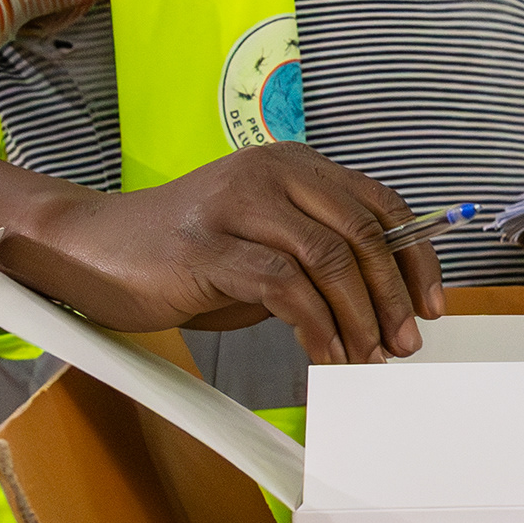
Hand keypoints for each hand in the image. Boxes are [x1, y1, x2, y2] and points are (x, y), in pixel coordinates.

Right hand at [0, 145, 444, 363]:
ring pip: (330, 258)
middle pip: (363, 231)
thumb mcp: (261, 243)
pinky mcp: (207, 246)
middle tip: (404, 343)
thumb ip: (314, 258)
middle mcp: (270, 173)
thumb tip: (382, 303)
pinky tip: (325, 354)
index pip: (379, 202)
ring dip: (360, 318)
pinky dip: (316, 326)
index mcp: (291, 164)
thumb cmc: (182, 254)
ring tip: (368, 357)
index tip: (431, 304)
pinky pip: (284, 286)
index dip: (416, 256)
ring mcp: (237, 205)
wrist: (92, 249)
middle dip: (394, 296)